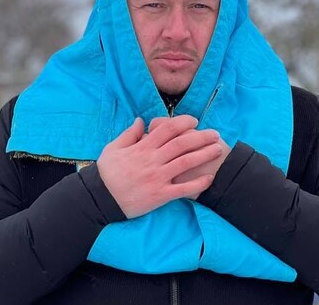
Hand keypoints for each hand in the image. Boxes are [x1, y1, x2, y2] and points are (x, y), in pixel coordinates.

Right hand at [97, 116, 222, 218]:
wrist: (100, 199)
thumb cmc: (106, 173)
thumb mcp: (113, 148)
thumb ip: (129, 134)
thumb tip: (142, 120)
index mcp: (142, 148)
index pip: (167, 129)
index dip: (183, 122)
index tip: (194, 121)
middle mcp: (152, 160)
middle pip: (181, 144)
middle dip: (201, 137)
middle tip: (215, 134)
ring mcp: (157, 178)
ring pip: (186, 163)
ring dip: (204, 155)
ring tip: (218, 150)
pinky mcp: (160, 195)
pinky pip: (183, 189)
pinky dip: (198, 184)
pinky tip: (210, 179)